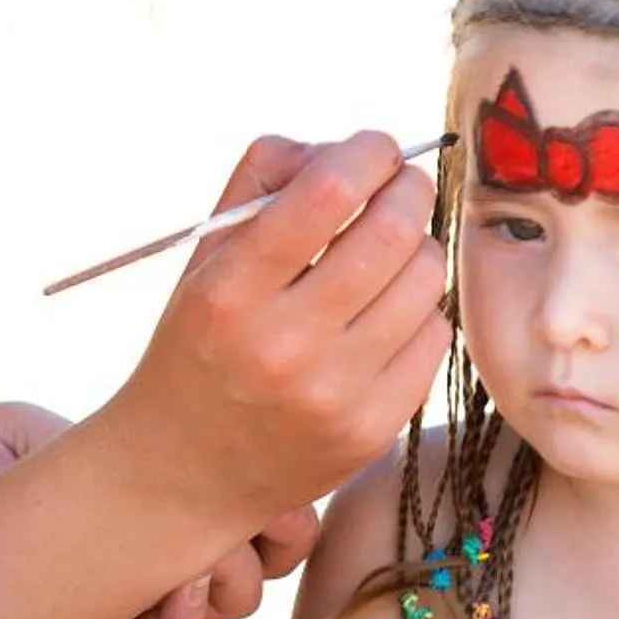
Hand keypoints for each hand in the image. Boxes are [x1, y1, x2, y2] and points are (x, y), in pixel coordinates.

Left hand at [0, 402, 321, 618]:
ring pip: (214, 604)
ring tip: (201, 563)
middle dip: (267, 539)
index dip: (265, 492)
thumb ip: (103, 442)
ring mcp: (114, 605)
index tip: (280, 479)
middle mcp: (130, 556)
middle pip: (242, 557)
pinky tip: (175, 594)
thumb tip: (173, 457)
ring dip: (228, 580)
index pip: (220, 495)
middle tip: (262, 527)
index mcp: (126, 497)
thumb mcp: (20, 434)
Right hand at [100, 132, 450, 530]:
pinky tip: (383, 316)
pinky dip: (419, 311)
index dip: (367, 152)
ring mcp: (334, 394)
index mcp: (231, 291)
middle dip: (409, 188)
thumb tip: (344, 148)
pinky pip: (435, 337)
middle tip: (400, 186)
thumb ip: (262, 180)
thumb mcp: (204, 257)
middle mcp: (283, 345)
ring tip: (387, 256)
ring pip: (426, 280)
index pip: (328, 192)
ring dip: (417, 249)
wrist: (182, 471)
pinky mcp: (372, 429)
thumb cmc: (201, 342)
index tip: (373, 148)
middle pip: (393, 231)